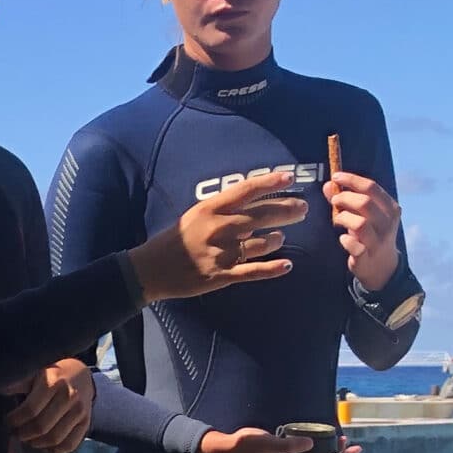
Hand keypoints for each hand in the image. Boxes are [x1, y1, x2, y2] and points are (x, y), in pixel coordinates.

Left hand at [6, 358, 93, 452]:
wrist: (80, 374)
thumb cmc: (50, 375)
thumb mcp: (34, 372)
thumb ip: (17, 382)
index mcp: (52, 382)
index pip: (30, 410)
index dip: (15, 421)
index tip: (7, 422)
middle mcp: (69, 396)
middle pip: (41, 427)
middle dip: (23, 434)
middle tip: (16, 433)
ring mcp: (80, 410)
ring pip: (54, 438)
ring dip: (36, 443)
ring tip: (28, 439)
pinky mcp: (86, 422)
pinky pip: (70, 444)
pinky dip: (55, 450)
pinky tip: (44, 446)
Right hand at [129, 170, 308, 302]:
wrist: (150, 269)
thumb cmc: (174, 239)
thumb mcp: (195, 214)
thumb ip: (222, 209)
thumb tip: (252, 205)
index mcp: (211, 208)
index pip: (247, 190)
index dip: (271, 182)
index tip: (290, 177)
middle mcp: (219, 228)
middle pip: (262, 215)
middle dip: (287, 210)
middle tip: (303, 209)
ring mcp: (221, 253)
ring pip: (261, 244)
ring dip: (276, 239)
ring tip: (281, 237)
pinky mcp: (221, 275)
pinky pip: (253, 271)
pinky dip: (272, 268)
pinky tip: (287, 265)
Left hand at [324, 170, 400, 291]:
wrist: (382, 267)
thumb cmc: (371, 235)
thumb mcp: (364, 215)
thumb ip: (346, 200)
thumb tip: (329, 184)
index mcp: (390, 208)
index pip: (371, 187)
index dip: (352, 180)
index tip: (336, 177)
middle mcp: (387, 223)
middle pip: (365, 203)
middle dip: (345, 198)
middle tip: (335, 201)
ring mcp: (378, 241)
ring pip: (360, 224)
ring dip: (343, 218)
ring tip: (338, 220)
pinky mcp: (367, 257)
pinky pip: (355, 246)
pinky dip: (345, 240)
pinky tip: (343, 238)